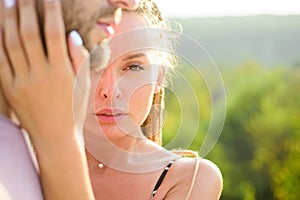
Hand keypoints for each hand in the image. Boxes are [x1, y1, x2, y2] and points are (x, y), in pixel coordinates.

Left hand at [0, 0, 89, 145]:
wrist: (55, 137)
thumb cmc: (73, 109)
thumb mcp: (83, 85)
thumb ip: (80, 58)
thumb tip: (71, 34)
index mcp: (62, 71)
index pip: (54, 32)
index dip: (51, 10)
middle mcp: (41, 73)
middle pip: (30, 33)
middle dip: (26, 8)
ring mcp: (23, 81)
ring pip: (11, 43)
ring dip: (9, 19)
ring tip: (8, 1)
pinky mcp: (10, 89)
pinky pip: (0, 60)